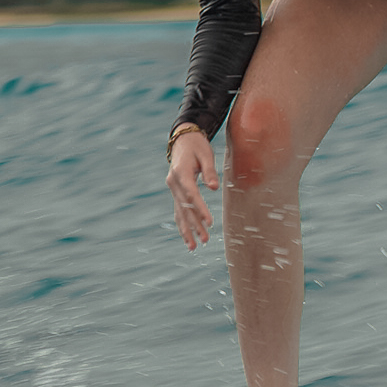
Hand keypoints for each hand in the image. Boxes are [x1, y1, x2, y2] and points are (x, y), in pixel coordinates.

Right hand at [167, 127, 218, 248]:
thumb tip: (213, 188)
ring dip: (186, 230)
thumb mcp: (206, 154)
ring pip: (179, 212)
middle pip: (184, 207)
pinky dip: (182, 224)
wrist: (182, 139)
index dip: (200, 210)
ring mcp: (172, 188)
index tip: (209, 222)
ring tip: (193, 247)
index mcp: (181, 173)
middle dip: (194, 226)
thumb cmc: (197, 145)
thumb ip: (209, 171)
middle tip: (205, 240)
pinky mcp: (175, 191)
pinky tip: (187, 237)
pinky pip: (178, 210)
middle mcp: (173, 183)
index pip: (191, 195)